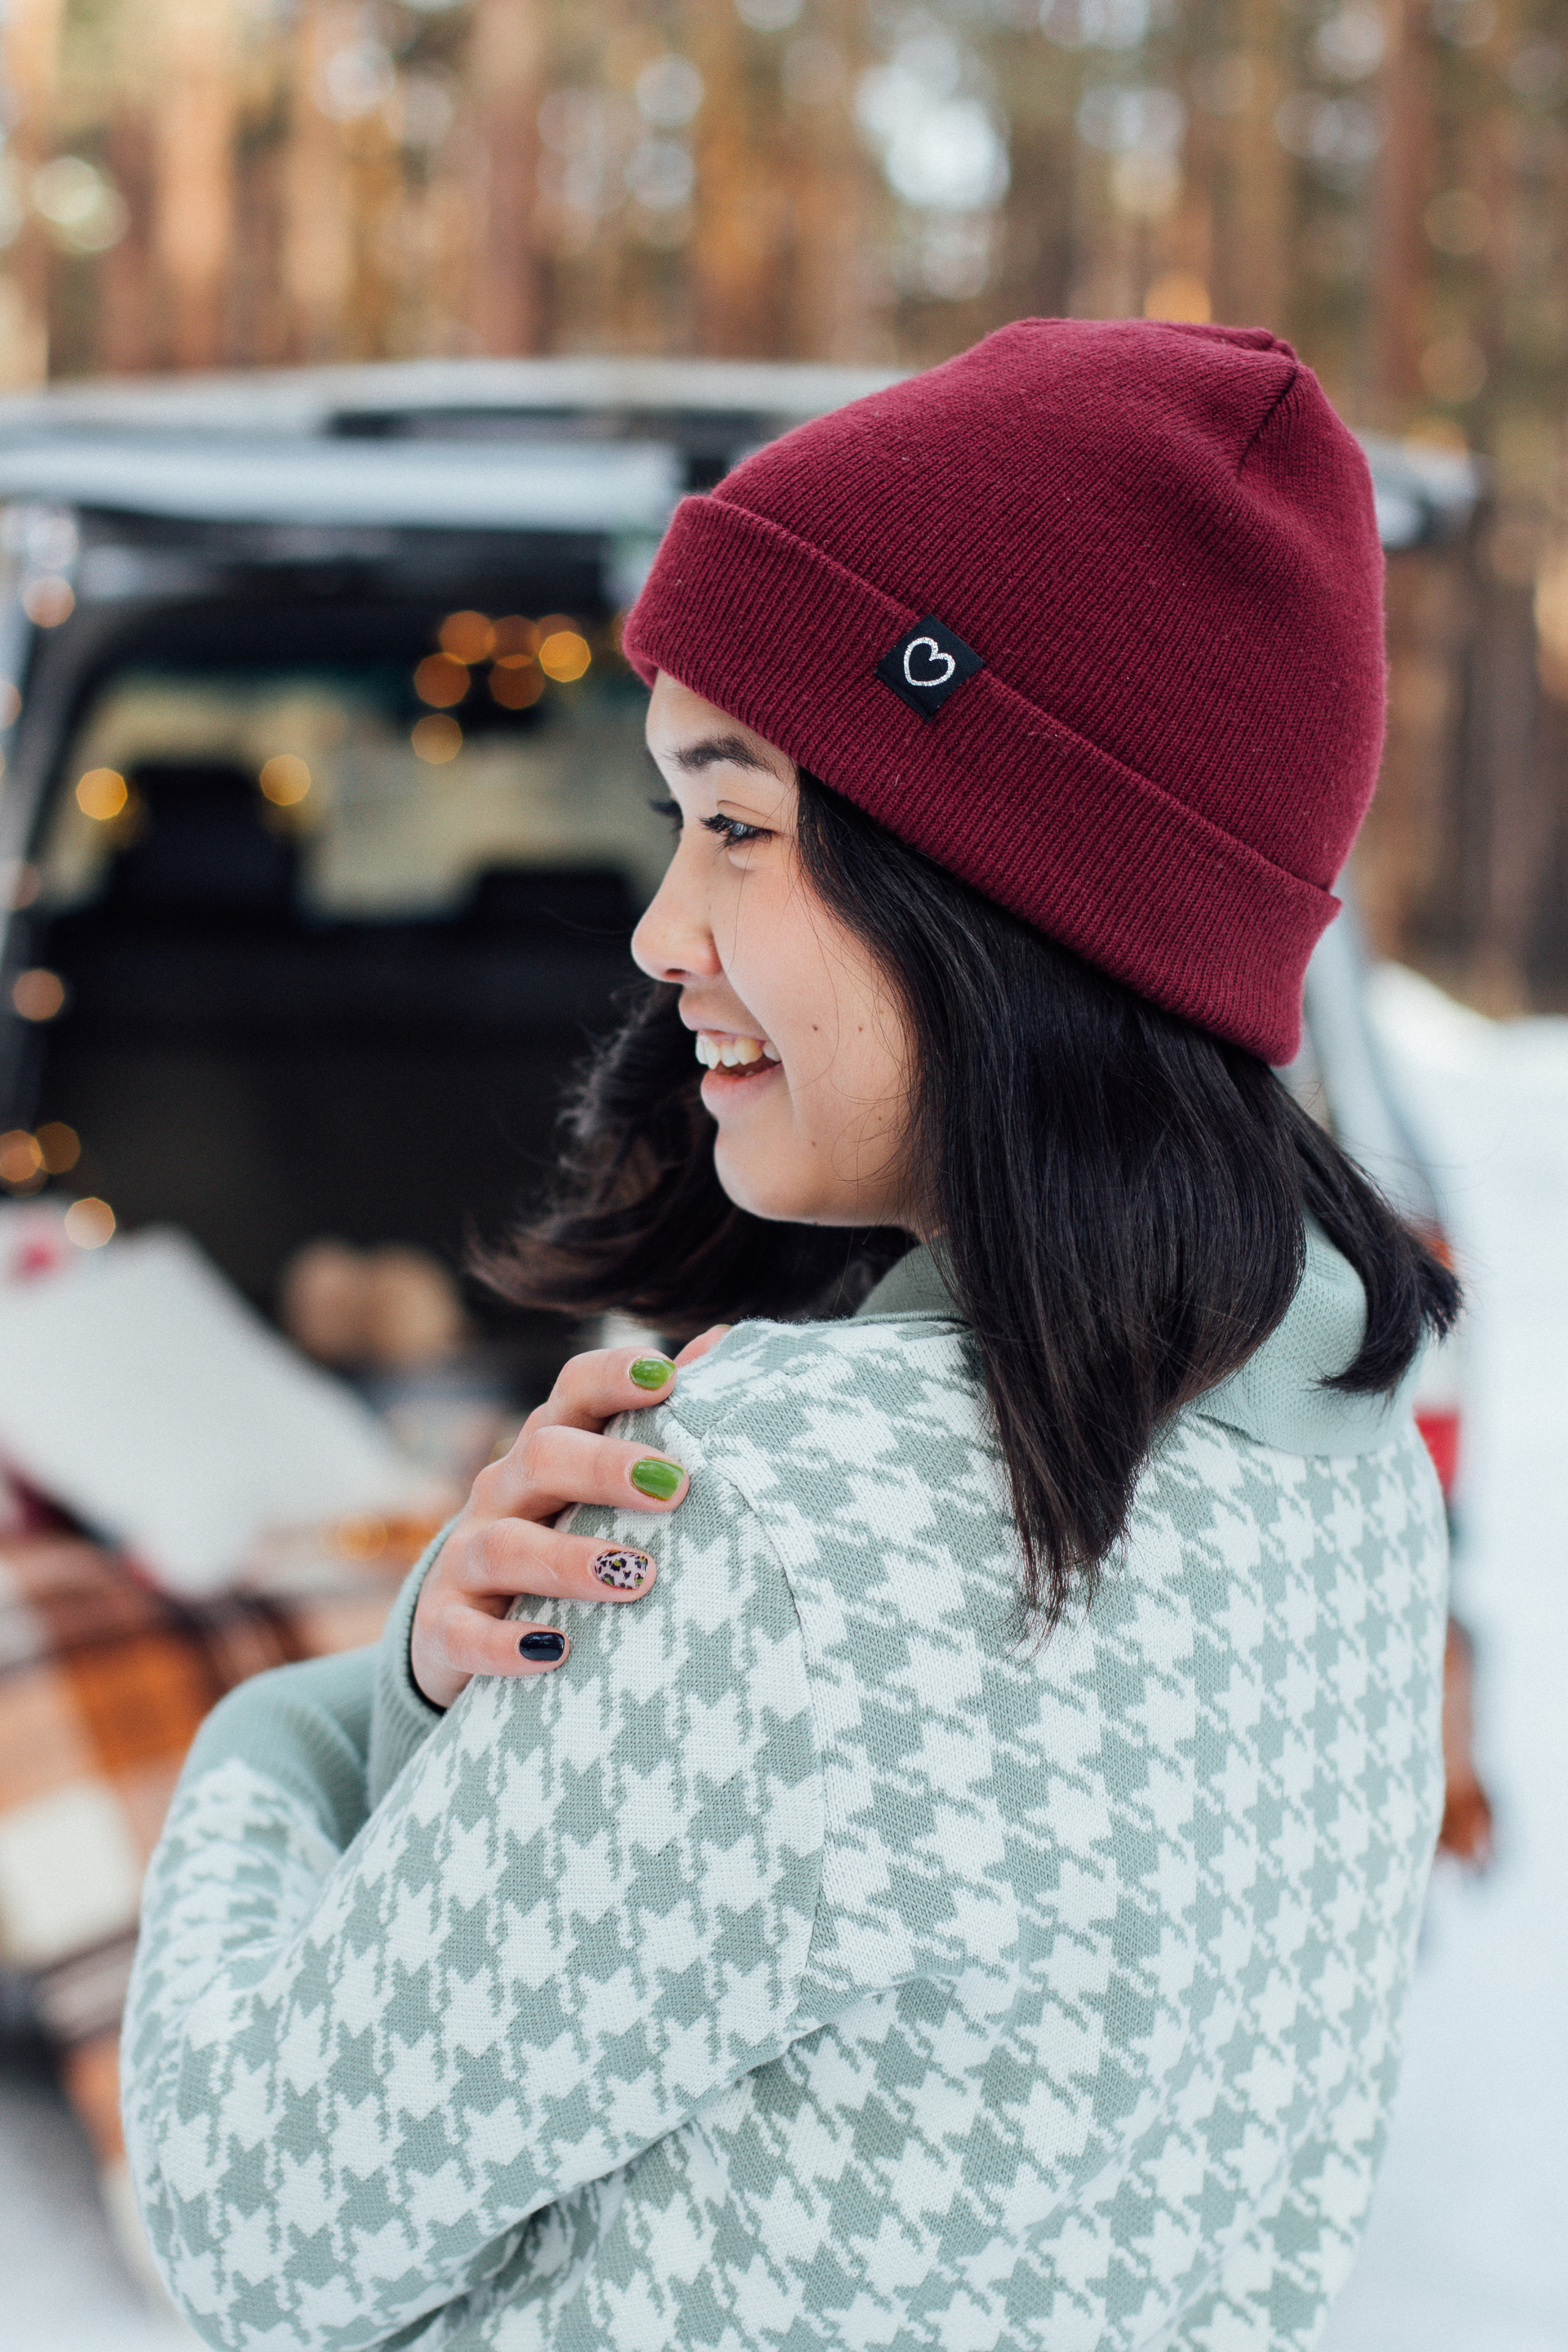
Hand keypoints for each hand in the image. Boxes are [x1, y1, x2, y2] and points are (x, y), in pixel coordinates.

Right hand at [410, 1328, 728, 1707]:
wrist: (463, 1632)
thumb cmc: (566, 1541)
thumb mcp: (603, 1486)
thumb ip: (659, 1419)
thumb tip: (722, 1341)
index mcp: (549, 1448)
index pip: (573, 1392)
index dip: (614, 1377)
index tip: (667, 1378)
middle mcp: (504, 1492)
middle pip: (543, 1456)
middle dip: (606, 1467)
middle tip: (674, 1488)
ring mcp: (467, 1559)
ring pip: (506, 1546)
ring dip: (570, 1560)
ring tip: (637, 1577)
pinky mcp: (444, 1626)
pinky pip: (464, 1633)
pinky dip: (504, 1644)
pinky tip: (553, 1653)